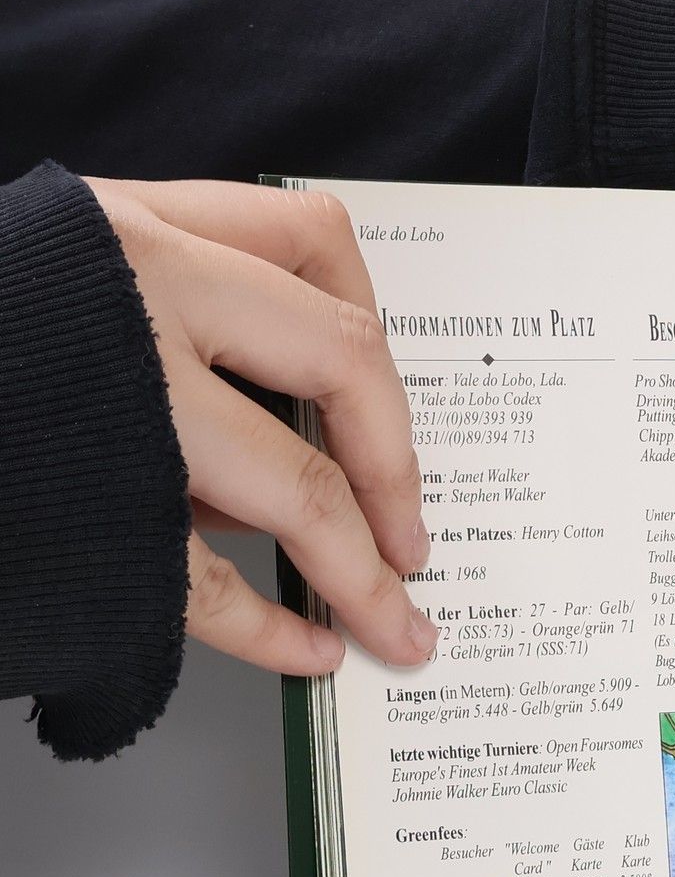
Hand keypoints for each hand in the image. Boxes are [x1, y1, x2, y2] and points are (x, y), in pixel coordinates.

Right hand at [86, 179, 435, 675]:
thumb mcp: (51, 284)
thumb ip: (162, 316)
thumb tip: (285, 432)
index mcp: (130, 225)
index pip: (316, 236)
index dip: (379, 326)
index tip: (397, 405)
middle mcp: (137, 291)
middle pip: (344, 360)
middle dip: (401, 468)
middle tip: (420, 541)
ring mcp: (114, 402)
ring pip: (294, 487)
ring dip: (362, 575)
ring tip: (395, 629)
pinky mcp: (81, 509)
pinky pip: (204, 582)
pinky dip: (269, 628)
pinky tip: (302, 651)